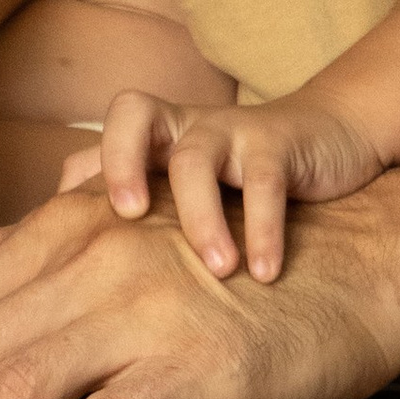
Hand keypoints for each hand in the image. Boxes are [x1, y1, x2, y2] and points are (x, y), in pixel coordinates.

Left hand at [62, 91, 386, 282]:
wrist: (329, 139)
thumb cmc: (238, 187)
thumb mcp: (183, 205)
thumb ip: (130, 226)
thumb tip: (70, 285)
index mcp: (147, 146)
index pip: (90, 145)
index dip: (73, 189)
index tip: (69, 248)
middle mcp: (179, 129)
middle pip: (131, 113)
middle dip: (121, 163)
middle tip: (129, 217)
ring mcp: (228, 131)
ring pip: (197, 156)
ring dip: (201, 215)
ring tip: (218, 269)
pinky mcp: (280, 141)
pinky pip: (266, 178)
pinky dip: (264, 227)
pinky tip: (266, 273)